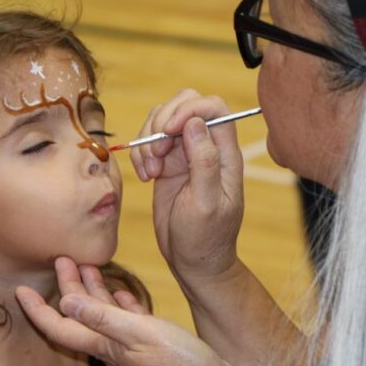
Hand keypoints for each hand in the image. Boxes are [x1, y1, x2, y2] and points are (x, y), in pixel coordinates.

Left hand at [16, 257, 241, 365]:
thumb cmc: (180, 365)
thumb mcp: (140, 334)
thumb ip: (105, 316)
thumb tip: (66, 301)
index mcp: (104, 344)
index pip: (60, 326)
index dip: (37, 309)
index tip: (20, 290)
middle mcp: (113, 346)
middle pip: (80, 314)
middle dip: (67, 286)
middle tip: (61, 257)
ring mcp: (133, 346)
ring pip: (104, 314)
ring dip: (94, 289)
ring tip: (87, 264)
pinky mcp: (152, 345)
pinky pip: (129, 320)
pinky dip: (121, 303)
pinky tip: (123, 291)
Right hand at [129, 90, 244, 279]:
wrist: (192, 261)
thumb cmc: (205, 238)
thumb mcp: (205, 204)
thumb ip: (204, 162)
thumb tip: (195, 123)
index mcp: (225, 154)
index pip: (214, 108)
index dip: (189, 109)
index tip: (168, 131)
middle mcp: (207, 147)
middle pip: (186, 103)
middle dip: (164, 120)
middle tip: (157, 152)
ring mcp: (186, 153)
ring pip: (164, 118)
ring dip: (149, 138)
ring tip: (150, 170)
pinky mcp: (168, 162)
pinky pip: (150, 139)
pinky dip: (141, 152)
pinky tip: (146, 177)